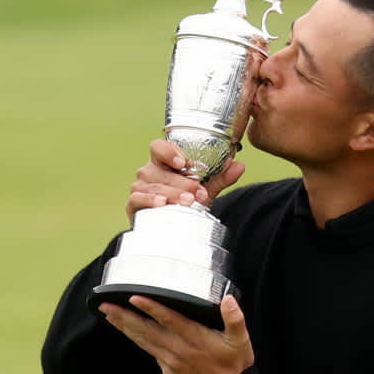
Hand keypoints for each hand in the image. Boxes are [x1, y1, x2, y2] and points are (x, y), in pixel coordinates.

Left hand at [99, 295, 253, 373]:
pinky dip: (137, 340)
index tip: (133, 298)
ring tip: (109, 315)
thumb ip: (235, 318)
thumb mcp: (241, 340)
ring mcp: (171, 362)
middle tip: (105, 305)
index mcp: (194, 339)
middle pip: (145, 330)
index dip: (150, 307)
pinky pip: (149, 352)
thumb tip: (228, 300)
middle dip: (124, 316)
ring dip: (125, 327)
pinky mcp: (168, 371)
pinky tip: (129, 332)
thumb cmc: (236, 366)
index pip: (168, 320)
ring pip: (143, 341)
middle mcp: (179, 350)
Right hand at [126, 139, 245, 223]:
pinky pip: (138, 199)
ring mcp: (140, 187)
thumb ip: (221, 177)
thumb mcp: (205, 188)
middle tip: (197, 191)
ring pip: (152, 186)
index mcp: (162, 161)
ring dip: (171, 193)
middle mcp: (149, 171)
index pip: (158, 147)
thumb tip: (239, 166)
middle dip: (181, 182)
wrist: (172, 226)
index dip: (168, 152)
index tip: (183, 162)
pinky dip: (150, 200)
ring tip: (187, 201)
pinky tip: (162, 204)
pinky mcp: (134, 204)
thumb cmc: (185, 201)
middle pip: (159, 171)